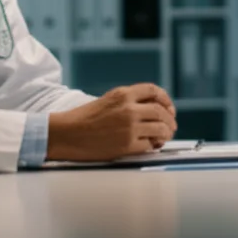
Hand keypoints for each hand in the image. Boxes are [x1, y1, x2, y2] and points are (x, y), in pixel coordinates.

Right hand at [46, 83, 177, 161]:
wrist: (66, 134)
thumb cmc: (84, 119)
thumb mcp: (108, 100)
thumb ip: (128, 102)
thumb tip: (152, 109)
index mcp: (123, 94)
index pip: (154, 91)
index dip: (166, 99)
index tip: (169, 107)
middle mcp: (129, 108)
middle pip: (161, 111)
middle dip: (170, 119)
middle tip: (171, 126)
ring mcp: (129, 127)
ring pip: (160, 128)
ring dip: (166, 134)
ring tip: (164, 137)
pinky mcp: (127, 145)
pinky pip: (150, 145)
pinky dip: (154, 146)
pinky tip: (151, 146)